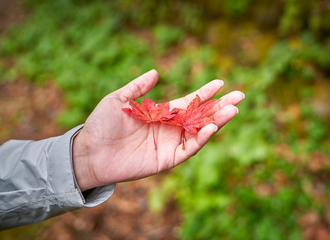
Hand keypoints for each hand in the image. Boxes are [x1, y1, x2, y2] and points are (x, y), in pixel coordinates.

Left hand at [72, 70, 244, 190]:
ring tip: (232, 109)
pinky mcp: (167, 160)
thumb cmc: (102, 125)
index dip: (205, 93)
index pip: (189, 102)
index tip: (221, 82)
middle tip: (240, 96)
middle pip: (200, 116)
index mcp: (161, 113)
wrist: (90, 152)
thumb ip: (137, 87)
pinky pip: (189, 149)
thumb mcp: (118, 99)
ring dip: (217, 121)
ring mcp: (170, 144)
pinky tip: (212, 127)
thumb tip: (155, 72)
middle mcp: (169, 128)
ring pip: (200, 132)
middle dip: (220, 106)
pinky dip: (201, 139)